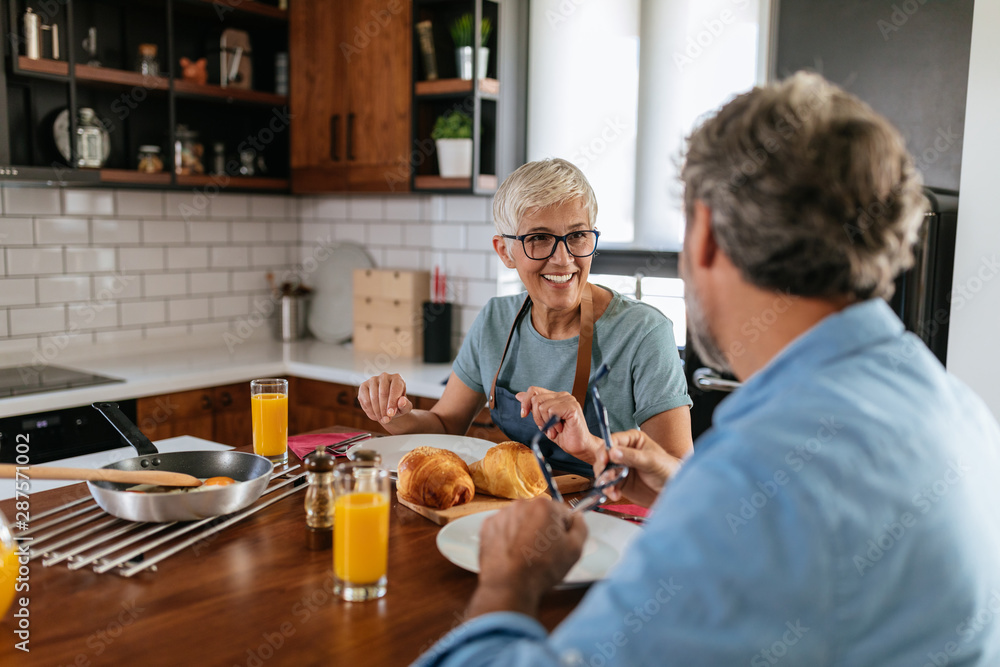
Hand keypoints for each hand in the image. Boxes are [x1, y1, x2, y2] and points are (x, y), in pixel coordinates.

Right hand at [357, 373, 412, 424]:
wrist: (388, 407)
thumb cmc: (398, 405)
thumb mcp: (405, 408)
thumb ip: (405, 405)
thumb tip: (402, 401)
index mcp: (397, 378)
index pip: (394, 389)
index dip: (392, 403)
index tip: (391, 414)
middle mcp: (384, 376)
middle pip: (383, 393)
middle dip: (384, 409)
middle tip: (386, 420)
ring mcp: (372, 380)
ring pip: (373, 397)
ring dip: (377, 411)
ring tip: (382, 419)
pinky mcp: (363, 386)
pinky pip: (365, 400)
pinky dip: (370, 410)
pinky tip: (375, 416)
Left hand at [467, 497, 586, 617]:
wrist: (509, 586)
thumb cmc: (541, 569)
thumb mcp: (574, 550)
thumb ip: (581, 528)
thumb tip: (578, 518)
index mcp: (544, 506)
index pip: (562, 513)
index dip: (564, 530)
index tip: (560, 544)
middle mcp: (521, 504)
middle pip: (540, 514)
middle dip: (544, 529)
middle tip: (544, 552)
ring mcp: (502, 515)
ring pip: (521, 520)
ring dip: (526, 532)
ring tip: (527, 554)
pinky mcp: (488, 526)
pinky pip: (504, 528)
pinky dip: (509, 537)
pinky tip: (513, 553)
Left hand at [515, 387, 602, 462]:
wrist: (578, 447)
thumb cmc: (563, 435)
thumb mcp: (542, 420)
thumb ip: (533, 407)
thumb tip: (518, 395)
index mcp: (555, 396)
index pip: (534, 390)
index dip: (525, 402)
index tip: (524, 415)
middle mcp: (562, 395)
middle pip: (536, 399)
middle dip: (537, 418)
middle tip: (546, 428)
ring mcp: (569, 400)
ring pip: (542, 406)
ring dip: (546, 423)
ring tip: (554, 430)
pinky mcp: (572, 407)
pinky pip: (552, 411)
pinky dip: (553, 423)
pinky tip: (560, 429)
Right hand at [593, 429, 682, 507]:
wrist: (675, 490)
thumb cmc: (669, 470)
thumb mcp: (652, 461)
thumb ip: (632, 456)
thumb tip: (613, 452)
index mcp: (632, 440)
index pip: (612, 440)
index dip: (605, 450)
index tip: (604, 460)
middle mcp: (624, 451)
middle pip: (604, 456)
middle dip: (602, 468)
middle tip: (606, 478)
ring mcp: (621, 467)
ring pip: (603, 471)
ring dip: (604, 481)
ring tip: (611, 489)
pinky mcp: (620, 481)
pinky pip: (608, 484)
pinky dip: (608, 490)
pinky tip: (614, 494)